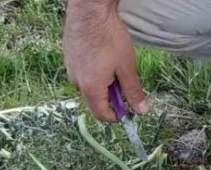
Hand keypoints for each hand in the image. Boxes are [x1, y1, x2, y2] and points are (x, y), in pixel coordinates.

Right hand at [63, 0, 148, 121]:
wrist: (90, 11)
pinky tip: (104, 56)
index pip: (102, 115)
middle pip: (96, 100)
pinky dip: (95, 71)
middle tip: (124, 80)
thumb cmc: (109, 37)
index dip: (117, 116)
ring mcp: (70, 69)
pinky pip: (83, 73)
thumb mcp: (127, 67)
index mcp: (91, 88)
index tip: (129, 109)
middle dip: (112, 97)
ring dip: (104, 83)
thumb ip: (133, 92)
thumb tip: (141, 111)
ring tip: (114, 64)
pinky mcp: (69, 58)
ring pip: (90, 85)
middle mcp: (76, 82)